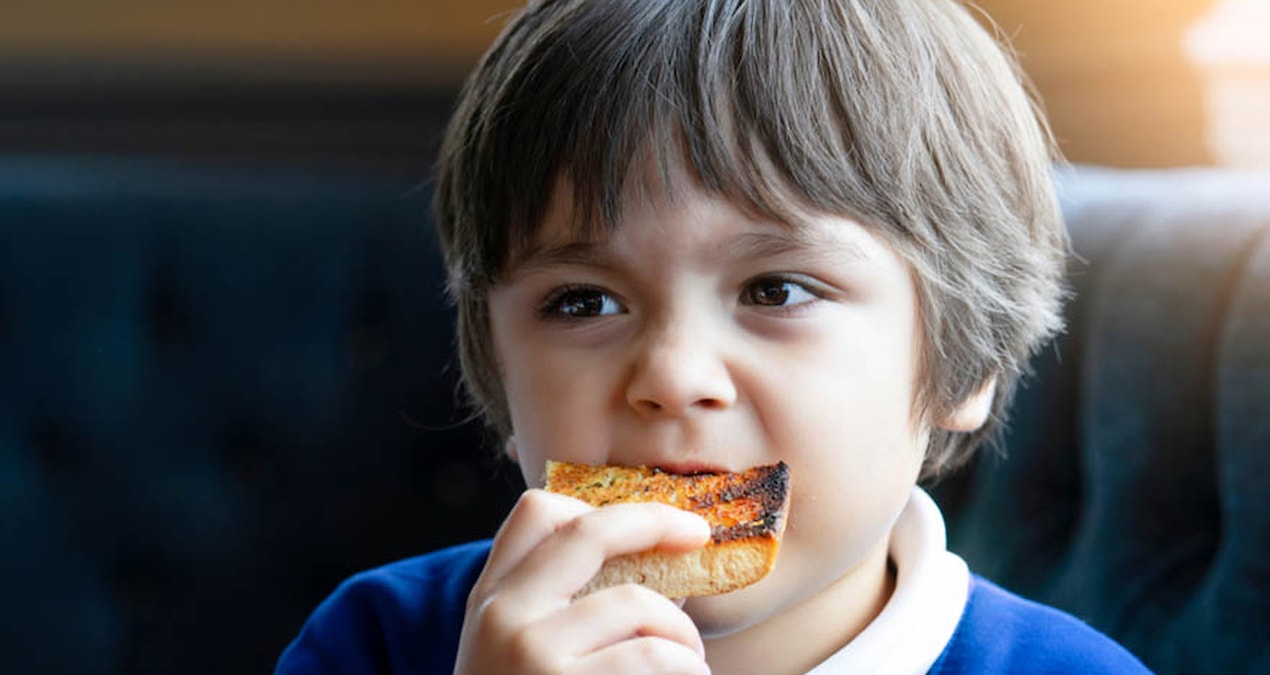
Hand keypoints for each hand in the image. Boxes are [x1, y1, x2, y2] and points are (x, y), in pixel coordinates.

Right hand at [453, 489, 712, 673]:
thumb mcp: (516, 658)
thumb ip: (559, 610)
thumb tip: (656, 559)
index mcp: (490, 602)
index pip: (535, 513)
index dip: (598, 508)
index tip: (648, 520)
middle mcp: (504, 618)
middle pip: (591, 532)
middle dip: (657, 522)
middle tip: (697, 535)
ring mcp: (535, 655)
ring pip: (641, 607)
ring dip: (683, 640)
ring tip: (687, 669)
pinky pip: (660, 662)